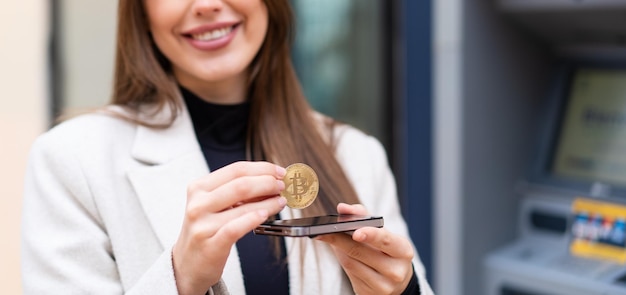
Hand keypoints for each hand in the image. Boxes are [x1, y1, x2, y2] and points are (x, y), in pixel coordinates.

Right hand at [172, 161, 286, 294]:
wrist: (187, 266)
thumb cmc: (206, 232)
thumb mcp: (214, 206)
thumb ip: (236, 192)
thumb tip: (270, 181)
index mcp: (198, 187)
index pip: (236, 169)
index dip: (262, 168)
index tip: (280, 172)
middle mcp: (198, 203)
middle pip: (241, 184)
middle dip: (268, 182)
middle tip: (282, 186)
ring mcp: (202, 224)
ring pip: (243, 205)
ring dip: (269, 201)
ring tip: (281, 201)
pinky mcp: (211, 244)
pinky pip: (237, 228)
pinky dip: (255, 218)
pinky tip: (266, 214)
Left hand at [315, 203, 413, 294]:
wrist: (397, 279)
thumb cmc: (387, 250)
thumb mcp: (384, 233)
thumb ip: (363, 216)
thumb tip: (343, 208)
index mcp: (403, 251)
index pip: (385, 241)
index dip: (370, 235)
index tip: (355, 231)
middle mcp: (395, 271)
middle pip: (361, 252)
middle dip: (340, 239)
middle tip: (324, 230)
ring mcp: (383, 286)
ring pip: (351, 263)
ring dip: (337, 248)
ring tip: (326, 236)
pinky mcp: (368, 293)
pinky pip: (349, 273)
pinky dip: (341, 259)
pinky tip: (337, 250)